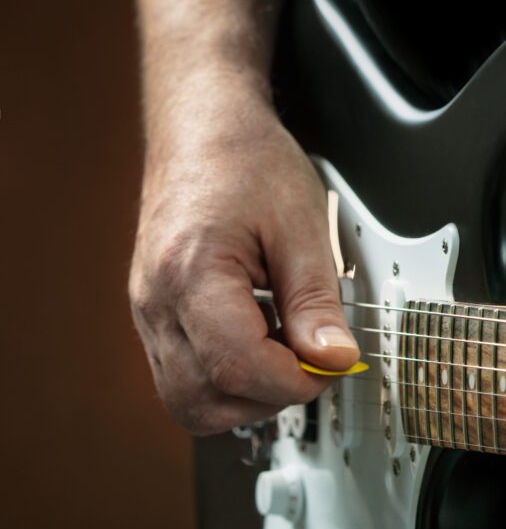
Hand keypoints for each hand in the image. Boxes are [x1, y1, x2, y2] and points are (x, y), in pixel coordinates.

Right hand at [129, 91, 358, 434]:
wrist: (202, 127)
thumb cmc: (245, 162)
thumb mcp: (301, 227)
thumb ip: (316, 303)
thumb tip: (335, 359)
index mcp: (189, 276)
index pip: (238, 369)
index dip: (295, 382)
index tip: (332, 364)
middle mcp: (155, 302)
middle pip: (204, 401)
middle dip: (269, 397)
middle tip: (311, 362)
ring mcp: (148, 313)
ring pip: (189, 401)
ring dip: (246, 396)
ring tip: (285, 350)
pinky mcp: (155, 316)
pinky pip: (184, 377)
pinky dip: (227, 380)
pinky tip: (261, 342)